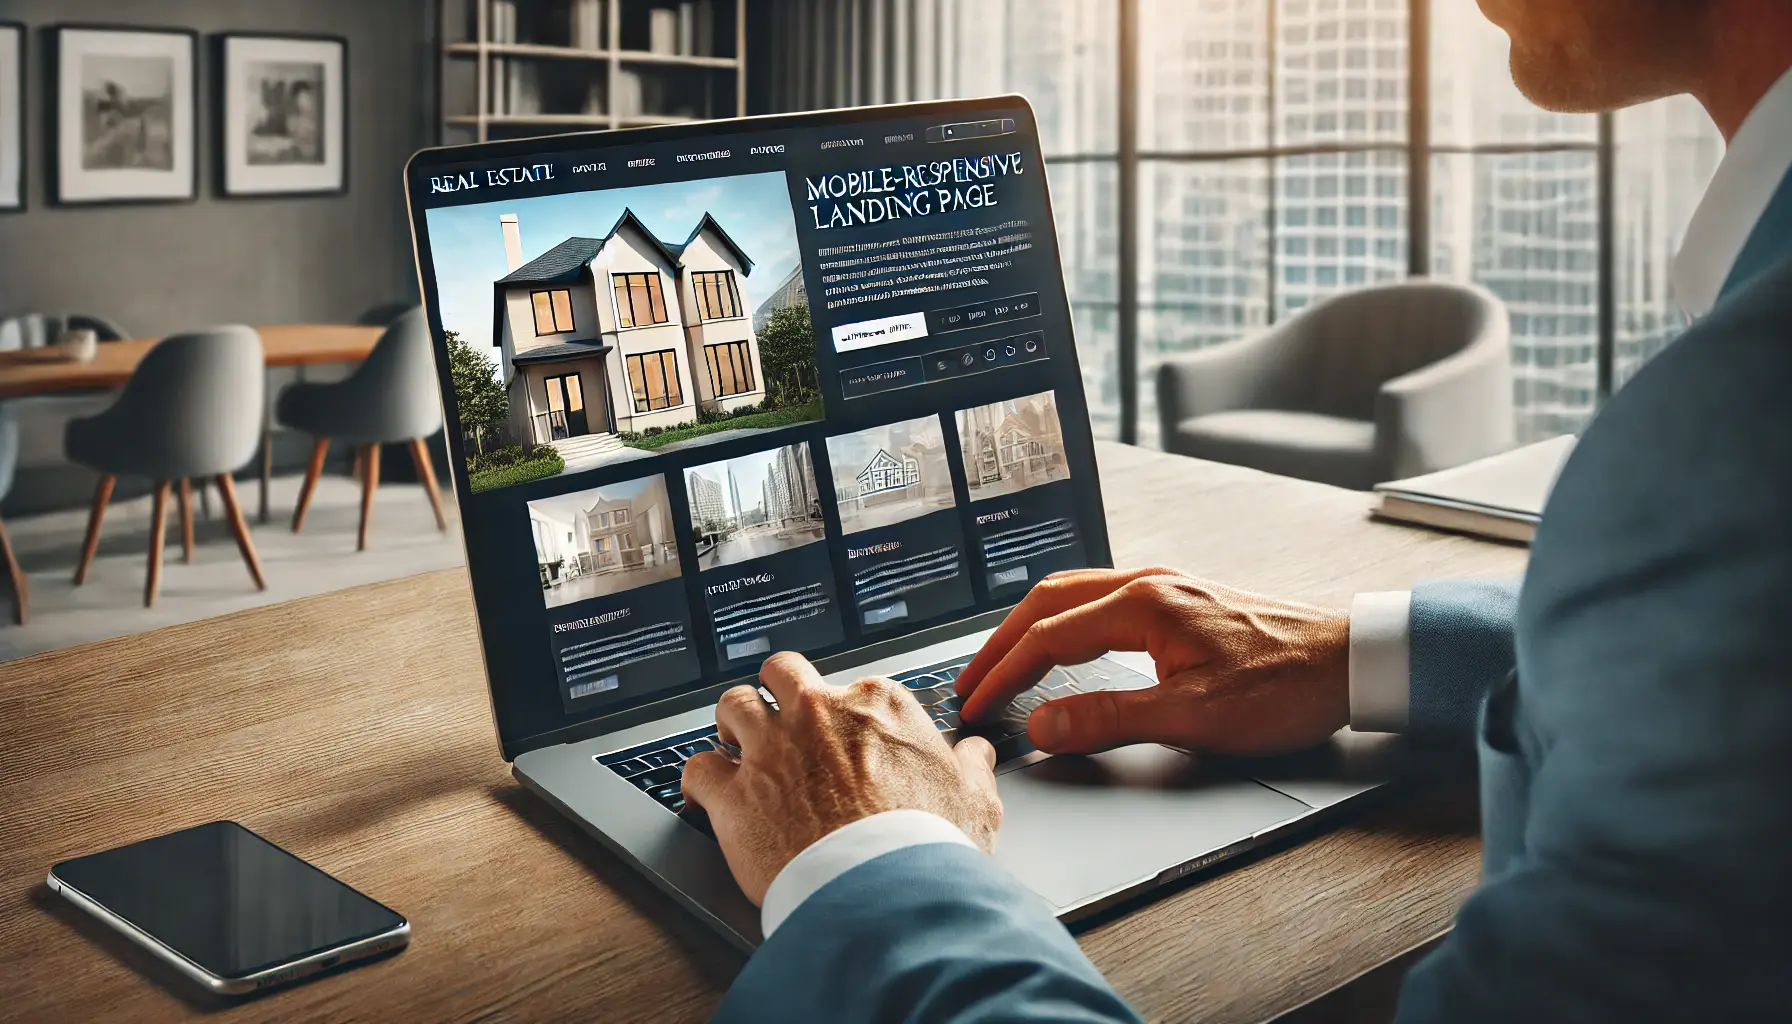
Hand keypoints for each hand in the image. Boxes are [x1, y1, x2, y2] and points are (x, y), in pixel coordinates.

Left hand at [681, 651, 1002, 905]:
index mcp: (877, 705)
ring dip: (732, 723)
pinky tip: (703, 792)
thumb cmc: (930, 847)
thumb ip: (972, 768)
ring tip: (736, 741)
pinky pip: (697, 767)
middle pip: (782, 673)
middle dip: (778, 692)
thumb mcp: (975, 801)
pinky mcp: (734, 793)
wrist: (886, 894)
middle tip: (780, 720)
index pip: (852, 687)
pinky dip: (698, 779)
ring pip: (733, 705)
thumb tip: (976, 753)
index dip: (843, 713)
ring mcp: (772, 749)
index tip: (843, 737)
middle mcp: (819, 713)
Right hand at [955, 567, 1350, 756]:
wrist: (1352, 661)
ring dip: (1030, 628)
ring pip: (1072, 594)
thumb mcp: (1194, 715)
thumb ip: (1110, 717)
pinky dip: (1063, 622)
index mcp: (1143, 603)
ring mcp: (1165, 586)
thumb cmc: (1286, 685)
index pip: (1047, 636)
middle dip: (1001, 644)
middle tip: (970, 682)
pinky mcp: (1180, 599)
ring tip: (1004, 663)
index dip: (1002, 674)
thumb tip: (1044, 722)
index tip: (974, 704)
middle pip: (1047, 602)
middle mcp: (1148, 582)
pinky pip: (1100, 599)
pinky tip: (1065, 644)